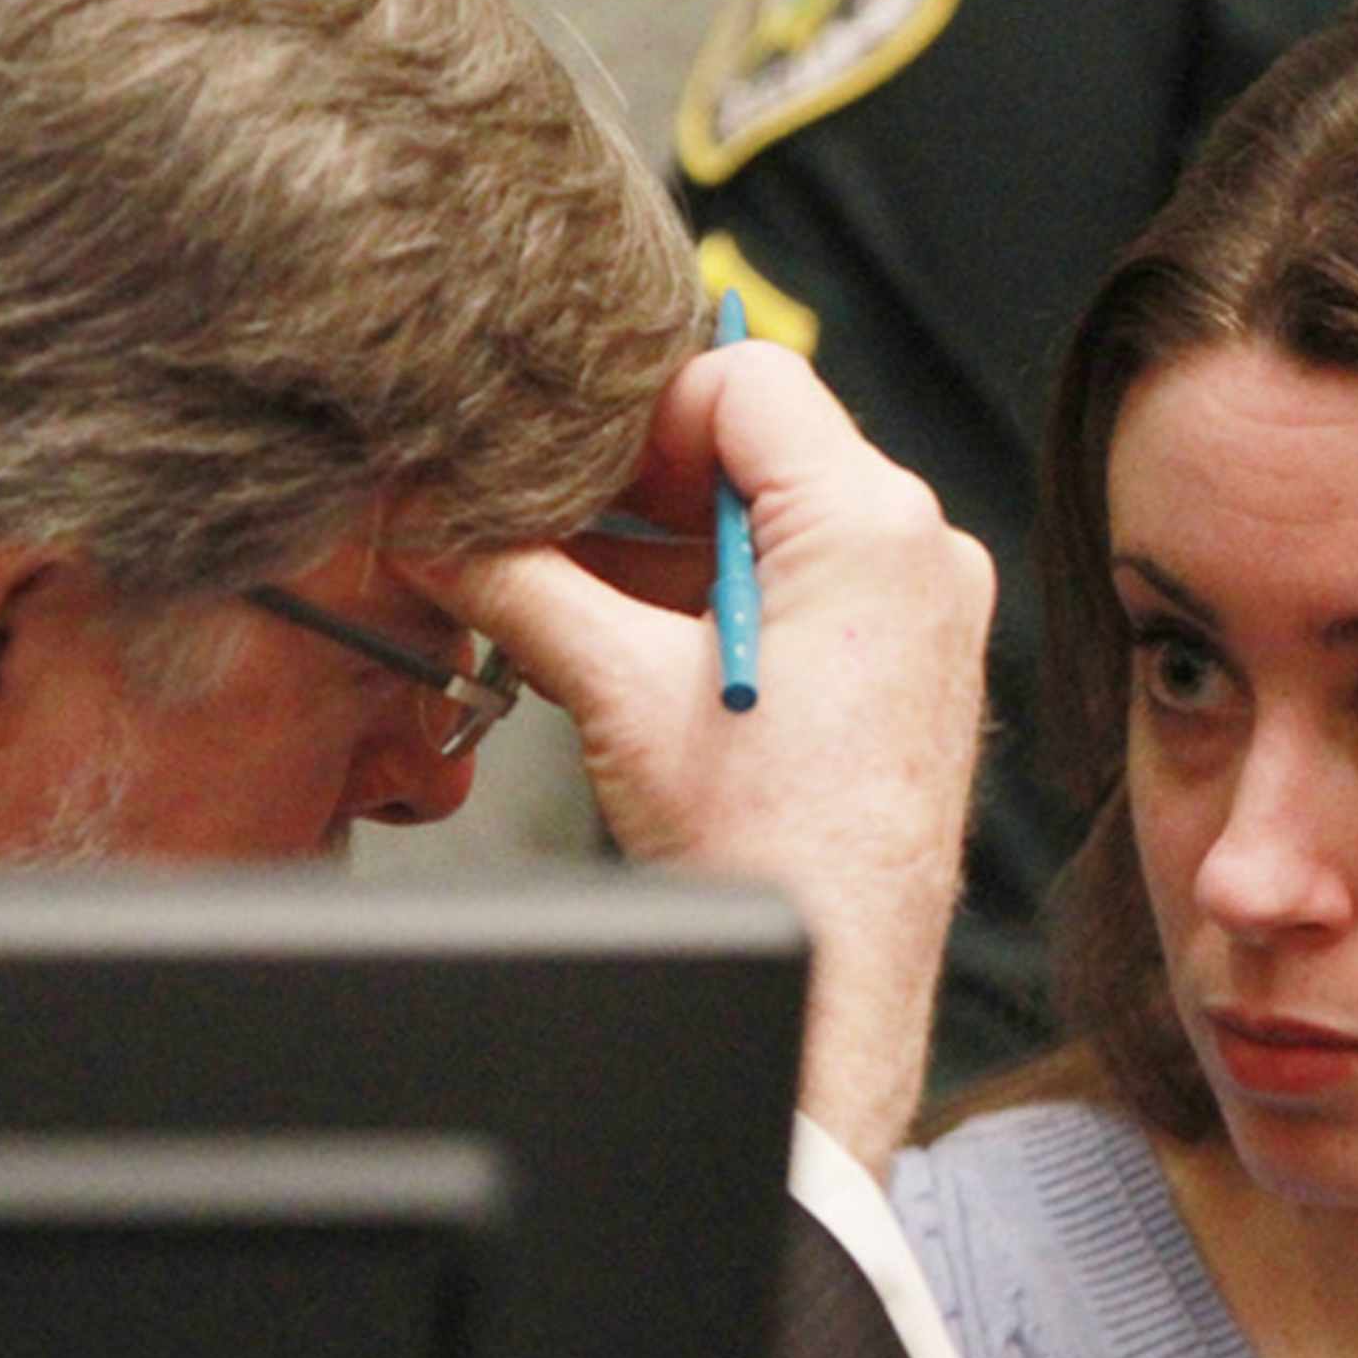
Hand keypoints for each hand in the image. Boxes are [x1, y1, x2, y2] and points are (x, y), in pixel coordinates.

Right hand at [433, 342, 992, 1163]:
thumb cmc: (766, 849)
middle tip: (542, 522)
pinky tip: (629, 644)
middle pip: (759, 444)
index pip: (743, 375)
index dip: (637, 409)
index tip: (561, 463)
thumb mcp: (614, 688)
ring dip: (665, 547)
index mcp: (871, 524)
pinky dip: (714, 599)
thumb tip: (431, 522)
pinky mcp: (910, 667)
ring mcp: (926, 612)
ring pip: (774, 520)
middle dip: (639, 482)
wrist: (836, 982)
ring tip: (567, 596)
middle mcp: (921, 552)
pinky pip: (804, 586)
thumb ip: (514, 580)